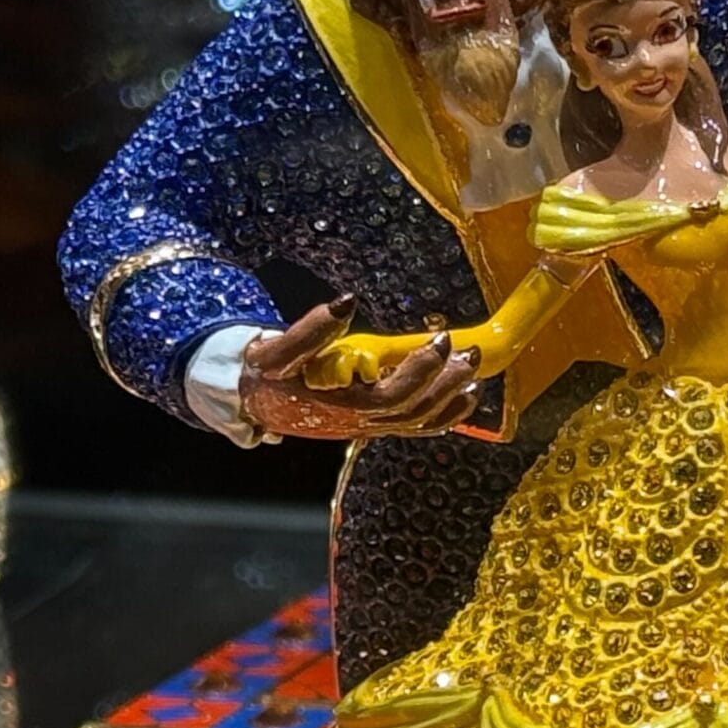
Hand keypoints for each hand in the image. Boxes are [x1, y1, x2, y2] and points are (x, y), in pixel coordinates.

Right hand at [237, 298, 481, 440]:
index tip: (442, 338)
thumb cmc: (266, 376)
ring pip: (419, 422)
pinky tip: (463, 396)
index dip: (422, 371)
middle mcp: (360, 422)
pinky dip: (444, 414)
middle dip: (446, 381)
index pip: (394, 396)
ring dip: (450, 398)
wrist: (254, 401)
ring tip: (473, 372)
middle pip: (416, 410)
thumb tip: (346, 302)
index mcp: (342, 407)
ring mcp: (369, 425)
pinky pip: (415, 426)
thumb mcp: (276, 353)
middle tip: (470, 351)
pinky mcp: (372, 423)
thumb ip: (310, 330)